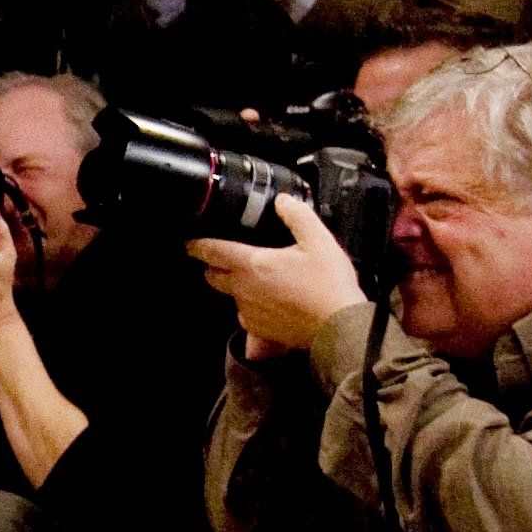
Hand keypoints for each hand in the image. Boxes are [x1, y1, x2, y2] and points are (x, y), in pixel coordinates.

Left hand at [188, 197, 369, 352]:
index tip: (191, 243)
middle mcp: (244, 290)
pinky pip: (246, 315)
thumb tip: (282, 201)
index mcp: (252, 265)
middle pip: (213, 276)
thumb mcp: (319, 241)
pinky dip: (252, 307)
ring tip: (259, 279)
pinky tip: (272, 301)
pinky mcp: (260, 331)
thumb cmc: (329, 286)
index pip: (212, 252)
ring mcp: (249, 313)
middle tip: (226, 259)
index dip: (198, 245)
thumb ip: (297, 216)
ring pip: (231, 296)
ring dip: (237, 287)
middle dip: (214, 267)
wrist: (339, 328)